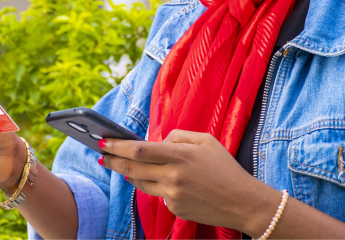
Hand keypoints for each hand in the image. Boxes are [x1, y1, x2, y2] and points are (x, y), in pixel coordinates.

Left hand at [99, 130, 276, 232]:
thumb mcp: (206, 141)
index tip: (103, 141)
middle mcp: (172, 176)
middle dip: (112, 160)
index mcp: (179, 155)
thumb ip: (178, 136)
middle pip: (132, 167)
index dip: (117, 145)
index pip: (139, 149)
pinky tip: (155, 178)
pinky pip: (156, 193)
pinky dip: (153, 184)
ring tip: (120, 164)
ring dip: (128, 172)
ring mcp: (172, 195)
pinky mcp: (174, 208)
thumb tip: (155, 141)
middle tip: (101, 155)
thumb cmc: (225, 168)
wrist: (243, 202)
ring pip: (140, 182)